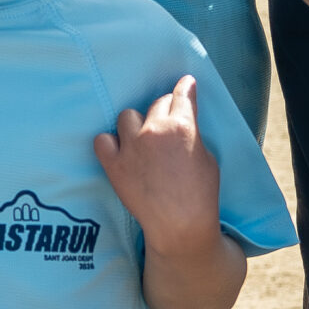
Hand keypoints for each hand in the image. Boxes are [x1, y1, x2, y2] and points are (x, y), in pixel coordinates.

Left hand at [93, 76, 221, 254]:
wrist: (179, 225)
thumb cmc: (201, 193)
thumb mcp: (207, 157)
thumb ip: (192, 133)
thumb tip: (184, 122)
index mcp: (182, 126)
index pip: (181, 94)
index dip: (184, 88)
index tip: (184, 84)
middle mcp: (154, 131)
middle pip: (155, 103)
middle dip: (163, 111)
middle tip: (167, 128)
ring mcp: (131, 147)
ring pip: (126, 116)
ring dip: (136, 124)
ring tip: (142, 140)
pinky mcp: (113, 165)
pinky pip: (102, 140)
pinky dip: (110, 143)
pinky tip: (120, 150)